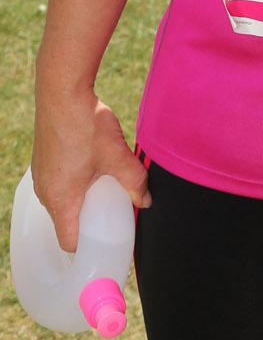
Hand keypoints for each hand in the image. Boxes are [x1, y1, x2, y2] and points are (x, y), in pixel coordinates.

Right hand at [31, 89, 148, 252]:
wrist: (62, 92)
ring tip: (103, 187)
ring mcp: (40, 176)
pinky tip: (90, 167)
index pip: (69, 242)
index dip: (88, 246)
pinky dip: (72, 183)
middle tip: (111, 213)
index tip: (105, 242)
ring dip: (80, 199)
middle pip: (65, 221)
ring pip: (61, 201)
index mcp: (60, 201)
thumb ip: (135, 181)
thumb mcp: (117, 156)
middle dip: (87, 221)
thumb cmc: (86, 126)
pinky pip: (57, 183)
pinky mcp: (42, 160)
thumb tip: (145, 200)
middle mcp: (45, 193)